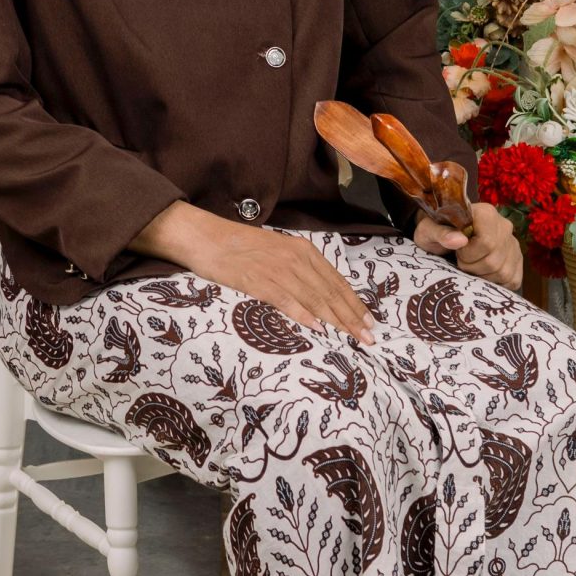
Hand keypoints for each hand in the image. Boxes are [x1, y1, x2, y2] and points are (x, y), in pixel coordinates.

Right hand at [133, 203, 374, 343]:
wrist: (206, 237)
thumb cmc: (239, 246)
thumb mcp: (276, 252)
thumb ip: (298, 269)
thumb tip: (318, 296)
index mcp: (302, 250)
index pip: (336, 281)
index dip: (354, 303)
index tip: (369, 322)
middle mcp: (295, 258)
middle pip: (330, 292)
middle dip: (353, 317)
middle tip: (370, 338)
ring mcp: (277, 269)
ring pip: (314, 298)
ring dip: (337, 320)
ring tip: (353, 338)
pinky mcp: (258, 280)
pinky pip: (286, 300)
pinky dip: (304, 314)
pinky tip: (318, 328)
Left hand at [415, 199, 522, 292]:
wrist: (445, 234)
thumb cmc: (436, 231)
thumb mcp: (429, 230)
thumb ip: (440, 233)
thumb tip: (459, 240)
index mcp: (485, 213)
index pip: (487, 242)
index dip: (469, 254)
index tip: (457, 251)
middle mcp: (504, 225)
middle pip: (494, 260)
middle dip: (472, 267)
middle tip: (460, 260)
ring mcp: (513, 243)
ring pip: (504, 272)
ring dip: (482, 276)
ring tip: (470, 265)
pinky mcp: (517, 259)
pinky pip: (513, 280)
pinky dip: (495, 283)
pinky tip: (482, 273)